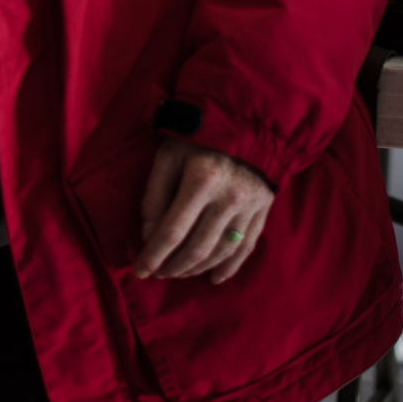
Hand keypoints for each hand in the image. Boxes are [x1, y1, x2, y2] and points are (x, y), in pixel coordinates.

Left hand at [134, 139, 273, 284]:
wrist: (245, 122)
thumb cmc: (197, 137)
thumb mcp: (168, 155)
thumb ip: (154, 194)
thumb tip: (148, 236)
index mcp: (201, 181)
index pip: (173, 231)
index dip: (154, 255)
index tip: (139, 270)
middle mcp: (228, 198)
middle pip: (197, 248)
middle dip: (172, 267)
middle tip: (157, 273)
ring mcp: (249, 208)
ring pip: (220, 253)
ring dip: (195, 269)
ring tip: (177, 273)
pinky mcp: (262, 211)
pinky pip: (246, 248)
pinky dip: (229, 268)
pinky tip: (213, 278)